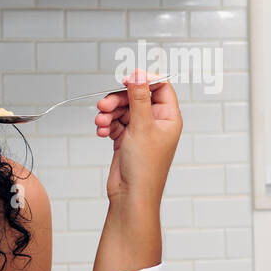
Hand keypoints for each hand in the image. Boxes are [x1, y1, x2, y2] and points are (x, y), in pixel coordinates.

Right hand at [94, 69, 182, 202]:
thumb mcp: (142, 127)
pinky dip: (107, 125)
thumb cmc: (145, 168)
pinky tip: (102, 131)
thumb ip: (139, 98)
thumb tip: (139, 75)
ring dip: (109, 113)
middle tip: (103, 104)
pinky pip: (115, 123)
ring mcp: (141, 131)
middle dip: (118, 99)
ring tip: (101, 122)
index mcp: (169, 118)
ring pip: (123, 110)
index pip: (160, 87)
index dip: (143, 80)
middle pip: (137, 97)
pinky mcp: (127, 140)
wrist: (131, 196)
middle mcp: (156, 123)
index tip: (126, 79)